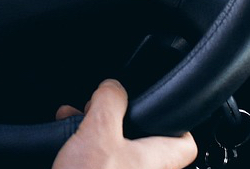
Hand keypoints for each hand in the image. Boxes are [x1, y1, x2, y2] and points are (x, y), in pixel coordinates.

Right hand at [52, 80, 197, 168]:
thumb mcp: (99, 132)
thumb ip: (110, 103)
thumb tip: (114, 87)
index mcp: (157, 161)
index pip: (185, 142)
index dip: (174, 121)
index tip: (156, 106)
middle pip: (143, 142)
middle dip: (117, 120)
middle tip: (100, 109)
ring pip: (116, 152)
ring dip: (96, 133)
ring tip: (75, 120)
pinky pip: (99, 164)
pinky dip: (85, 151)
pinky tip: (64, 142)